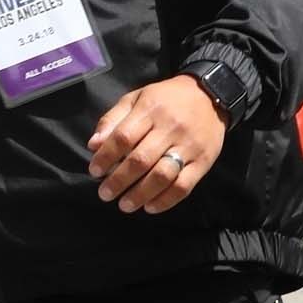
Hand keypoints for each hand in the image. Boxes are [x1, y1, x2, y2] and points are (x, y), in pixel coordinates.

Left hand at [86, 74, 224, 213]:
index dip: (106, 157)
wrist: (209, 95)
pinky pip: (184, 186)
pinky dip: (166, 200)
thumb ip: (113, 120)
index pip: (123, 137)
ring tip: (124, 205)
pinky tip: (150, 207)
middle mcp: (170, 129)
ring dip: (140, 194)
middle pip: (141, 160)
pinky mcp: (204, 162)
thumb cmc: (165, 99)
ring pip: (162, 176)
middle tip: (105, 194)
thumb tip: (93, 145)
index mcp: (150, 110)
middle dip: (119, 180)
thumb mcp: (136, 99)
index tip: (94, 171)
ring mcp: (189, 146)